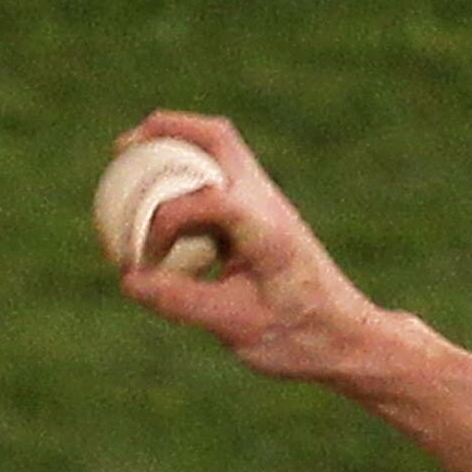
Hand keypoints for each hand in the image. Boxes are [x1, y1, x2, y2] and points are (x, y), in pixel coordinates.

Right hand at [110, 110, 403, 388]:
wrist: (349, 339)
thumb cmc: (300, 337)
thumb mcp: (234, 326)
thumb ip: (180, 301)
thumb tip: (129, 279)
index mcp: (266, 228)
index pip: (205, 198)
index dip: (162, 223)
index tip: (143, 263)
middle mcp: (269, 203)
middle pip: (217, 138)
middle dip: (165, 132)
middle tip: (122, 147)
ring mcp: (270, 204)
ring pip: (221, 149)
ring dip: (177, 146)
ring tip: (132, 157)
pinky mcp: (265, 216)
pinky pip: (220, 178)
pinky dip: (186, 177)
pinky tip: (159, 202)